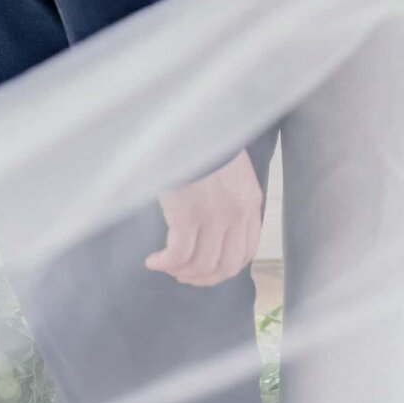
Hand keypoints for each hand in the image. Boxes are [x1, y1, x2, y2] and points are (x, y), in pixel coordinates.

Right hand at [145, 149, 263, 286]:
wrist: (190, 124)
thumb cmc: (205, 142)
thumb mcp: (231, 171)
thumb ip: (231, 198)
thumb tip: (215, 230)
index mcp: (250, 202)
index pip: (246, 252)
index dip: (224, 269)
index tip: (206, 270)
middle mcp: (237, 214)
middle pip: (225, 266)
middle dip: (202, 278)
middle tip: (183, 274)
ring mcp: (214, 217)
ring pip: (201, 265)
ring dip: (181, 272)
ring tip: (165, 266)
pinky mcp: (188, 216)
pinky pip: (178, 255)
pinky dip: (165, 263)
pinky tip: (153, 260)